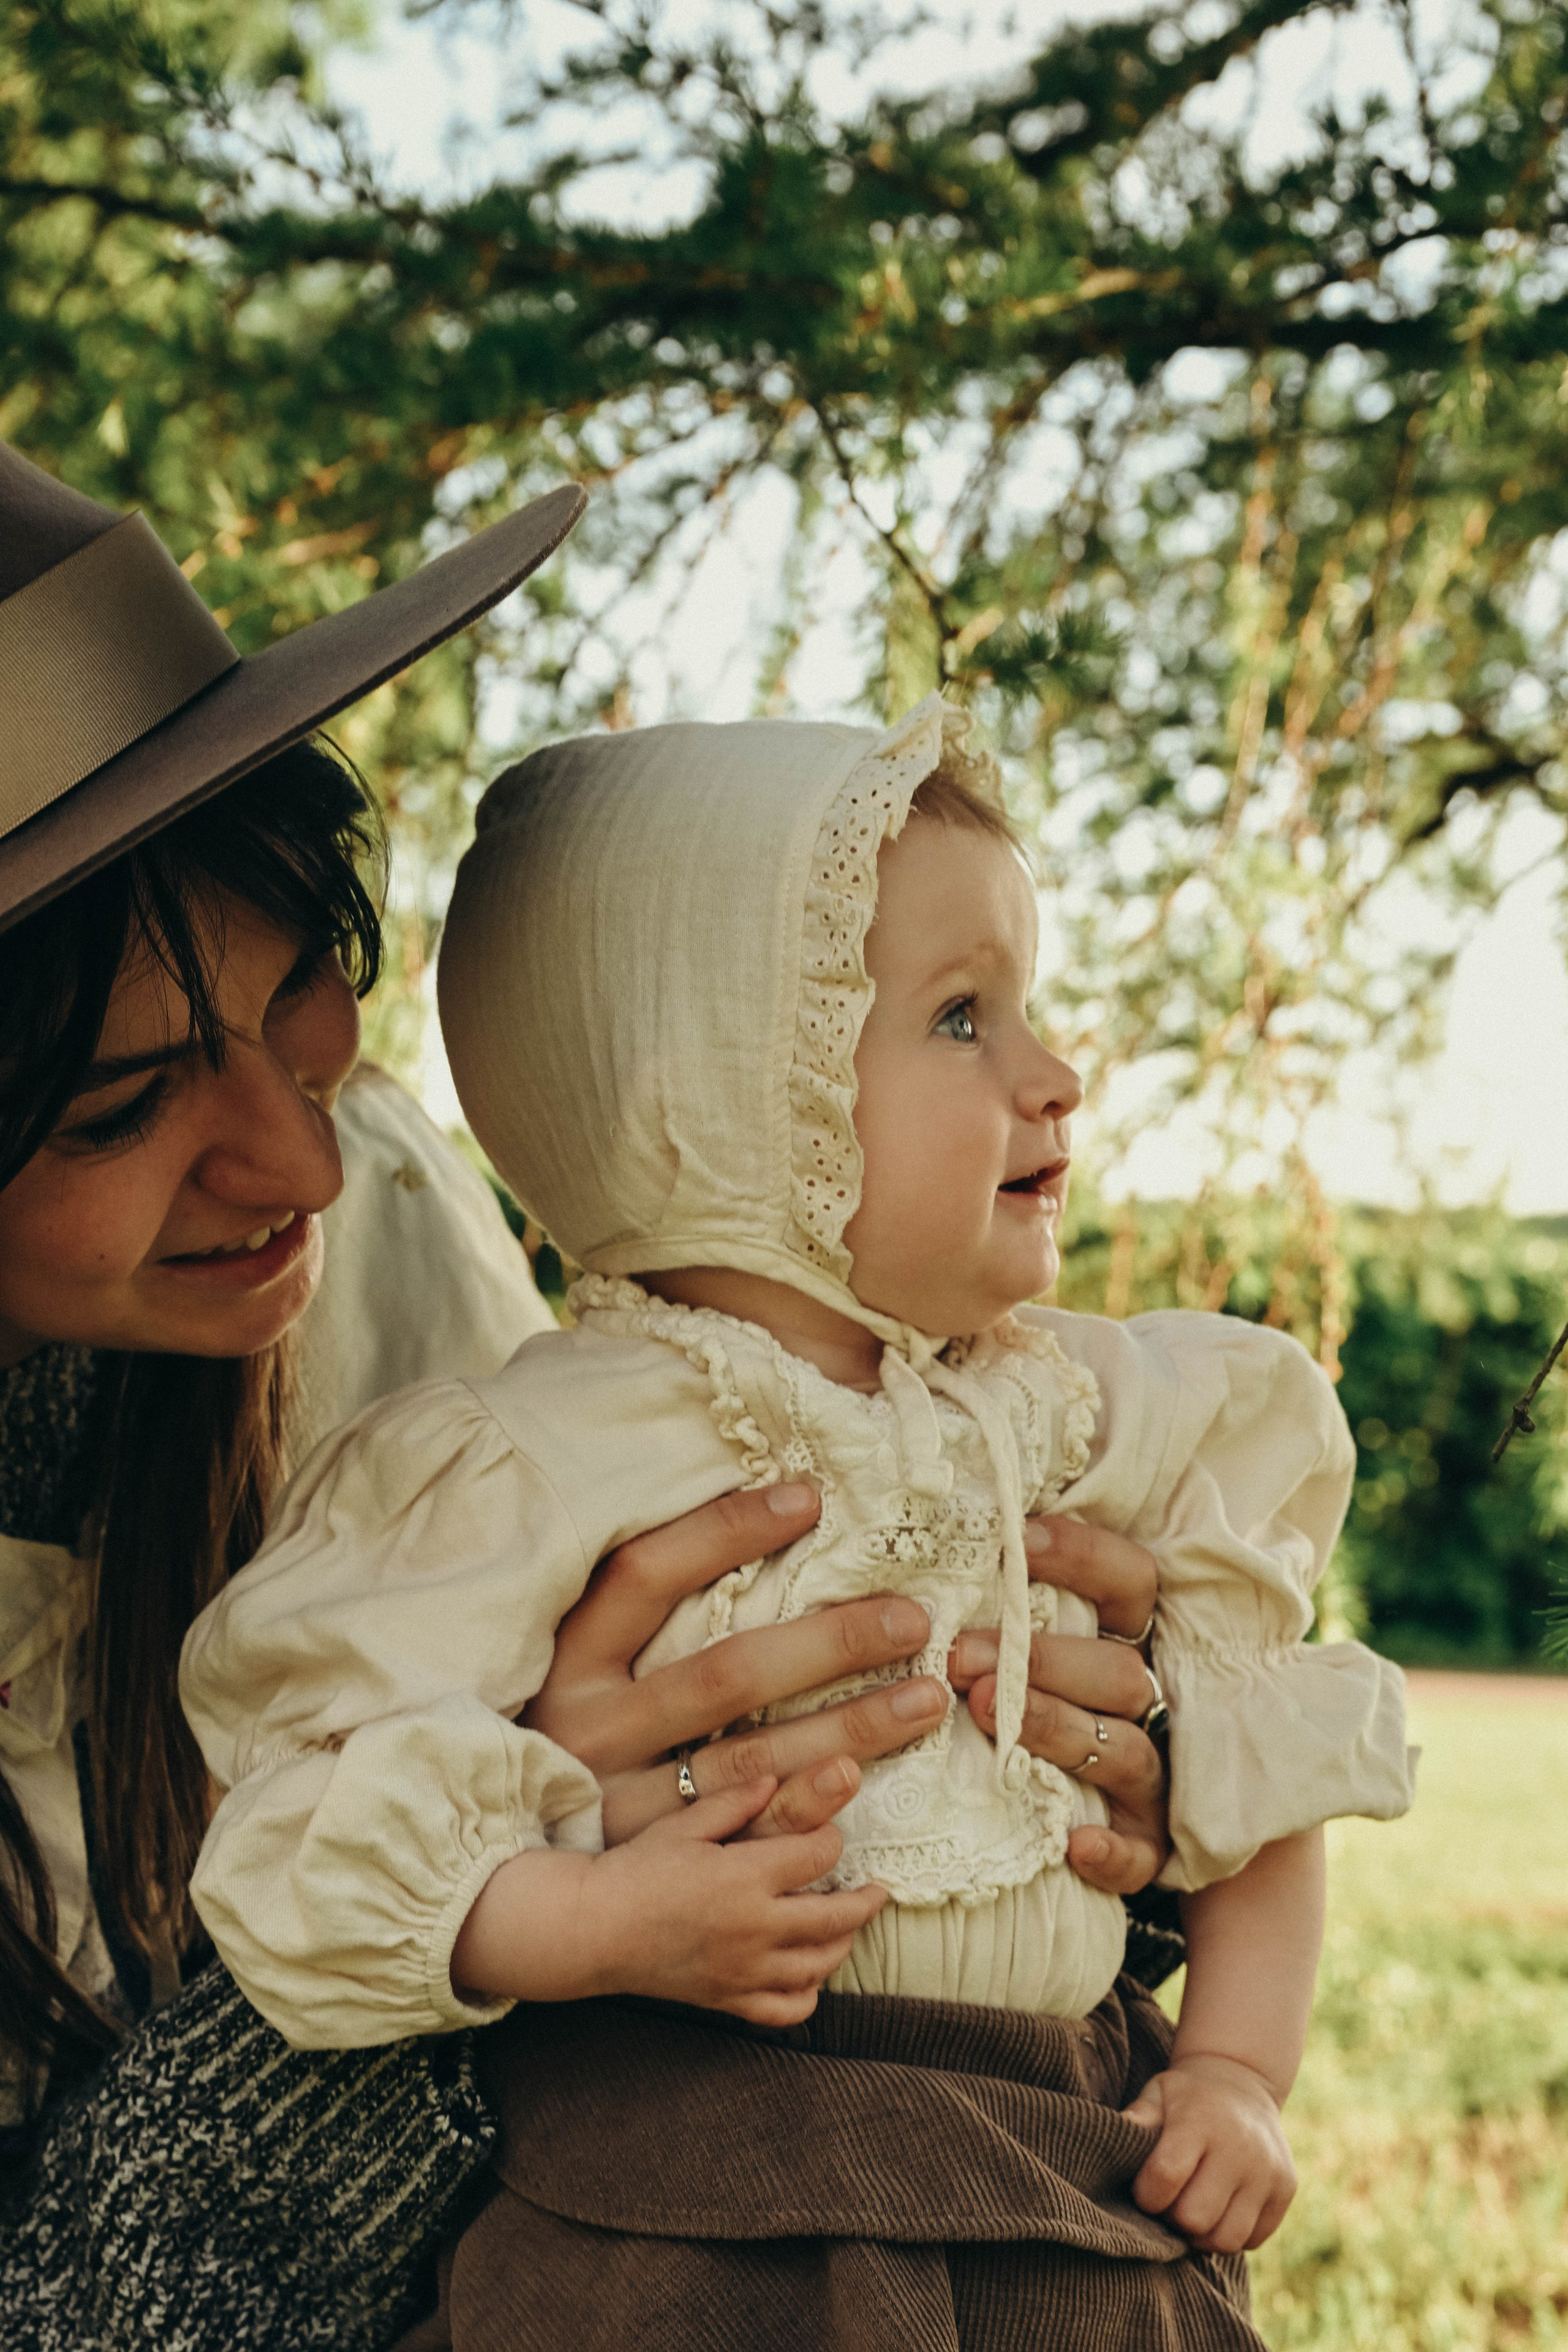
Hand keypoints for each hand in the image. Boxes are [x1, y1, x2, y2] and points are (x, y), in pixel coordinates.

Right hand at [451, 1777, 886, 2026]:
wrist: (593, 1929)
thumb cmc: (634, 1869)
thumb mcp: (682, 1823)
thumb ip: (733, 1801)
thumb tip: (774, 1779)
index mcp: (745, 1876)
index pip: (819, 1856)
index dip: (832, 1841)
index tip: (830, 1836)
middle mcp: (755, 1927)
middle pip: (836, 1917)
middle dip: (864, 1900)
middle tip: (875, 1889)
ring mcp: (745, 1970)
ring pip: (820, 1965)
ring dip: (843, 1944)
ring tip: (847, 1925)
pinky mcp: (729, 2000)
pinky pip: (788, 2010)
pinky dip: (809, 1995)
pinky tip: (810, 1974)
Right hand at [527, 1482, 948, 1845]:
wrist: (521, 1872)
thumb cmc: (578, 1725)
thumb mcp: (587, 1656)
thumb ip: (653, 1598)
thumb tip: (760, 1510)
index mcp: (571, 1661)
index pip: (647, 1575)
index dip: (724, 1532)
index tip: (809, 1500)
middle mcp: (594, 1731)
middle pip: (726, 1675)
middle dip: (829, 1644)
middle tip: (912, 1621)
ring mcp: (625, 1805)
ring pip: (753, 1761)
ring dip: (848, 1730)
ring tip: (924, 1699)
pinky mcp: (658, 1864)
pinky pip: (749, 1838)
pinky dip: (810, 1810)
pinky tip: (865, 1782)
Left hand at [947, 1515, 1167, 1894]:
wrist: (1063, 1806)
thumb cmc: (1018, 1691)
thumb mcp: (1019, 1634)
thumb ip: (997, 1592)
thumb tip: (943, 1528)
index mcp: (1124, 1640)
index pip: (1131, 1580)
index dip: (1083, 1556)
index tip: (1016, 1540)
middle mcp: (1146, 1702)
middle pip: (1119, 1672)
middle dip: (1042, 1661)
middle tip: (962, 1657)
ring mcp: (1151, 1776)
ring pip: (1126, 1752)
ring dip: (1057, 1730)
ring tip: (987, 1716)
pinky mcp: (1146, 1843)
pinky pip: (1143, 1855)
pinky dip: (1115, 1853)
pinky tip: (1076, 1844)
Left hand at [1121, 2053, 1296, 2252]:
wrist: (1243, 2083)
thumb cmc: (1187, 2097)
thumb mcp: (1158, 2094)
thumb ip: (1136, 2120)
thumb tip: (1110, 2141)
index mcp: (1200, 2121)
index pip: (1165, 2176)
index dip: (1146, 2194)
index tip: (1144, 2188)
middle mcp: (1239, 2148)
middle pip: (1194, 2218)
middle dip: (1173, 2218)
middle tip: (1169, 2202)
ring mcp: (1267, 2171)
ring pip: (1226, 2239)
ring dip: (1201, 2234)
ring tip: (1192, 2209)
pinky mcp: (1286, 2189)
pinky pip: (1252, 2240)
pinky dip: (1230, 2234)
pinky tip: (1219, 2209)